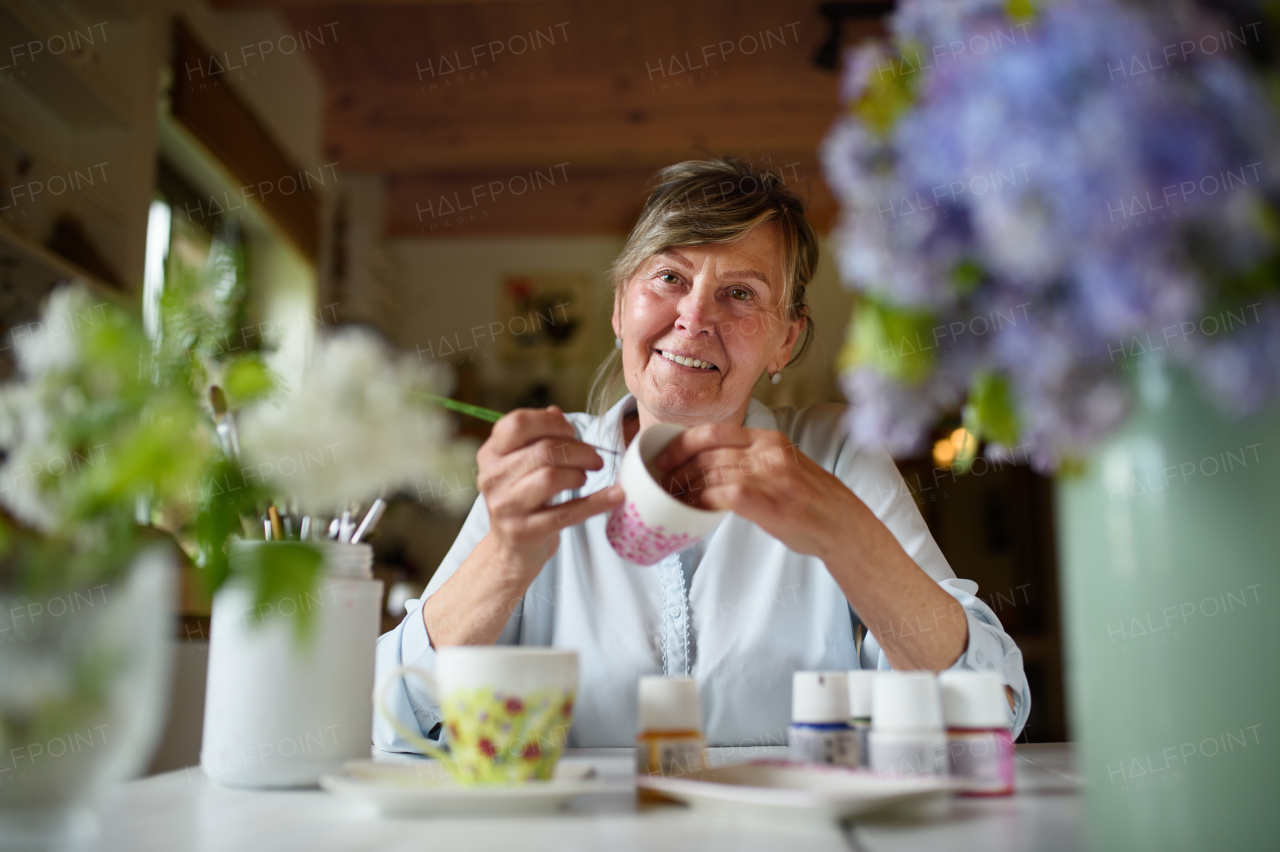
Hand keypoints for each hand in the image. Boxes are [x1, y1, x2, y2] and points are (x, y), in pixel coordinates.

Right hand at [476, 406, 623, 575]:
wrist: (511, 551)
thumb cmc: (524, 500)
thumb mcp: (523, 466)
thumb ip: (538, 437)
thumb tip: (556, 413)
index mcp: (491, 455)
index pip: (518, 423)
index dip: (552, 423)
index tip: (571, 432)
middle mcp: (492, 478)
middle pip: (543, 450)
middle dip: (579, 450)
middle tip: (595, 458)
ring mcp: (506, 506)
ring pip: (551, 477)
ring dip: (579, 474)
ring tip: (586, 478)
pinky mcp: (524, 532)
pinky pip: (567, 512)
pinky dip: (597, 502)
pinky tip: (615, 496)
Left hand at [653, 424, 855, 559]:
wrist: (843, 525)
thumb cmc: (809, 501)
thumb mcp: (782, 466)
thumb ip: (750, 461)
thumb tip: (708, 467)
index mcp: (768, 439)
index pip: (714, 430)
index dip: (681, 443)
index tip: (664, 457)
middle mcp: (767, 451)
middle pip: (705, 451)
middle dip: (675, 468)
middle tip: (660, 483)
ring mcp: (768, 475)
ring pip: (709, 473)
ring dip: (683, 488)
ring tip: (670, 499)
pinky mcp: (767, 501)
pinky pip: (720, 495)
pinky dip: (700, 503)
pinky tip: (690, 511)